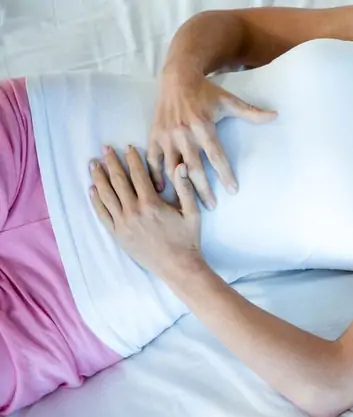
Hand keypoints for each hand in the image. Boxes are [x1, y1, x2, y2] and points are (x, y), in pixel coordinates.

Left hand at [89, 145, 204, 279]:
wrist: (178, 267)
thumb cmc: (187, 239)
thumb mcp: (192, 212)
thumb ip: (185, 187)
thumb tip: (181, 165)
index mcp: (152, 203)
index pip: (138, 175)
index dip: (132, 159)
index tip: (127, 147)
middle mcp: (133, 212)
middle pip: (118, 181)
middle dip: (111, 163)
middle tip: (105, 148)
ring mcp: (123, 224)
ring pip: (107, 196)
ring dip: (99, 178)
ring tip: (93, 164)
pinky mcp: (118, 235)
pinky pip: (103, 214)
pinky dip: (96, 201)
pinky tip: (92, 189)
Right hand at [148, 69, 276, 208]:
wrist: (177, 77)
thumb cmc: (206, 92)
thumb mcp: (229, 100)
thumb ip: (252, 112)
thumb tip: (276, 115)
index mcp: (202, 126)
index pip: (216, 156)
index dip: (224, 174)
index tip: (233, 190)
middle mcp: (183, 133)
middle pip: (194, 167)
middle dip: (203, 189)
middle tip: (211, 206)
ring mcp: (167, 136)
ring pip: (173, 168)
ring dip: (180, 187)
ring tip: (188, 204)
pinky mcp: (154, 136)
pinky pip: (153, 160)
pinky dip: (155, 176)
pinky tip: (162, 191)